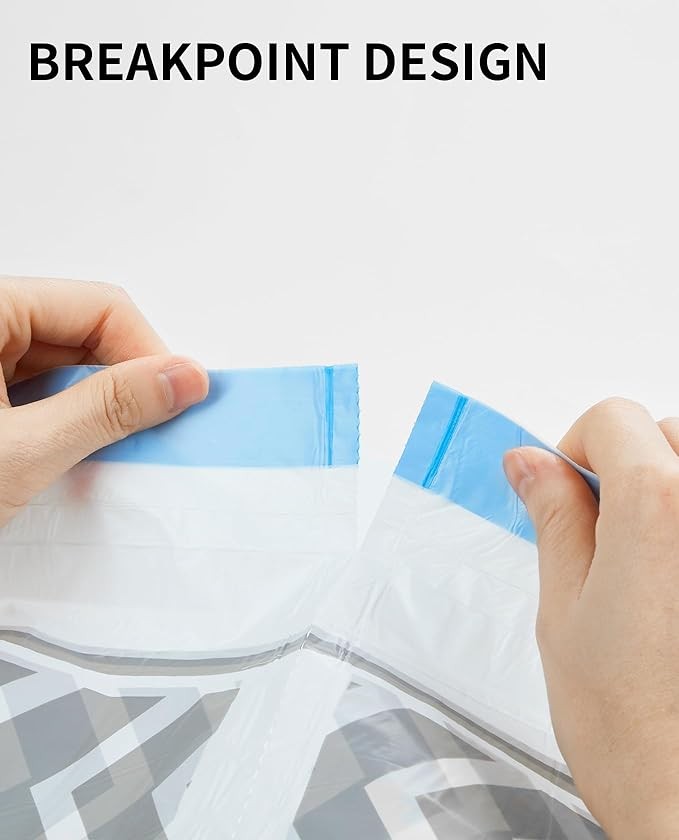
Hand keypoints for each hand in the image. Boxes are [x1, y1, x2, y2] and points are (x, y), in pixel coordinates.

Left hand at [0, 276, 207, 525]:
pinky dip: (62, 418)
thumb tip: (185, 378)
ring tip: (99, 453)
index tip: (172, 407)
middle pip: (83, 332)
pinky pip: (36, 386)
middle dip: (120, 384)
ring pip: (62, 363)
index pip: (99, 308)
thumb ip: (106, 409)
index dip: (145, 355)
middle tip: (145, 435)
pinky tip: (65, 455)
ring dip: (93, 406)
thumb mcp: (19, 450)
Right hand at [504, 399, 678, 838]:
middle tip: (604, 538)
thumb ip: (555, 519)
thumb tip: (532, 465)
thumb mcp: (564, 611)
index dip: (576, 452)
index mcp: (661, 509)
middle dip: (627, 469)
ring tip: (649, 571)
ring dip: (666, 496)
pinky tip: (670, 587)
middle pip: (667, 433)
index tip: (566, 494)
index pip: (614, 419)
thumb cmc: (635, 735)